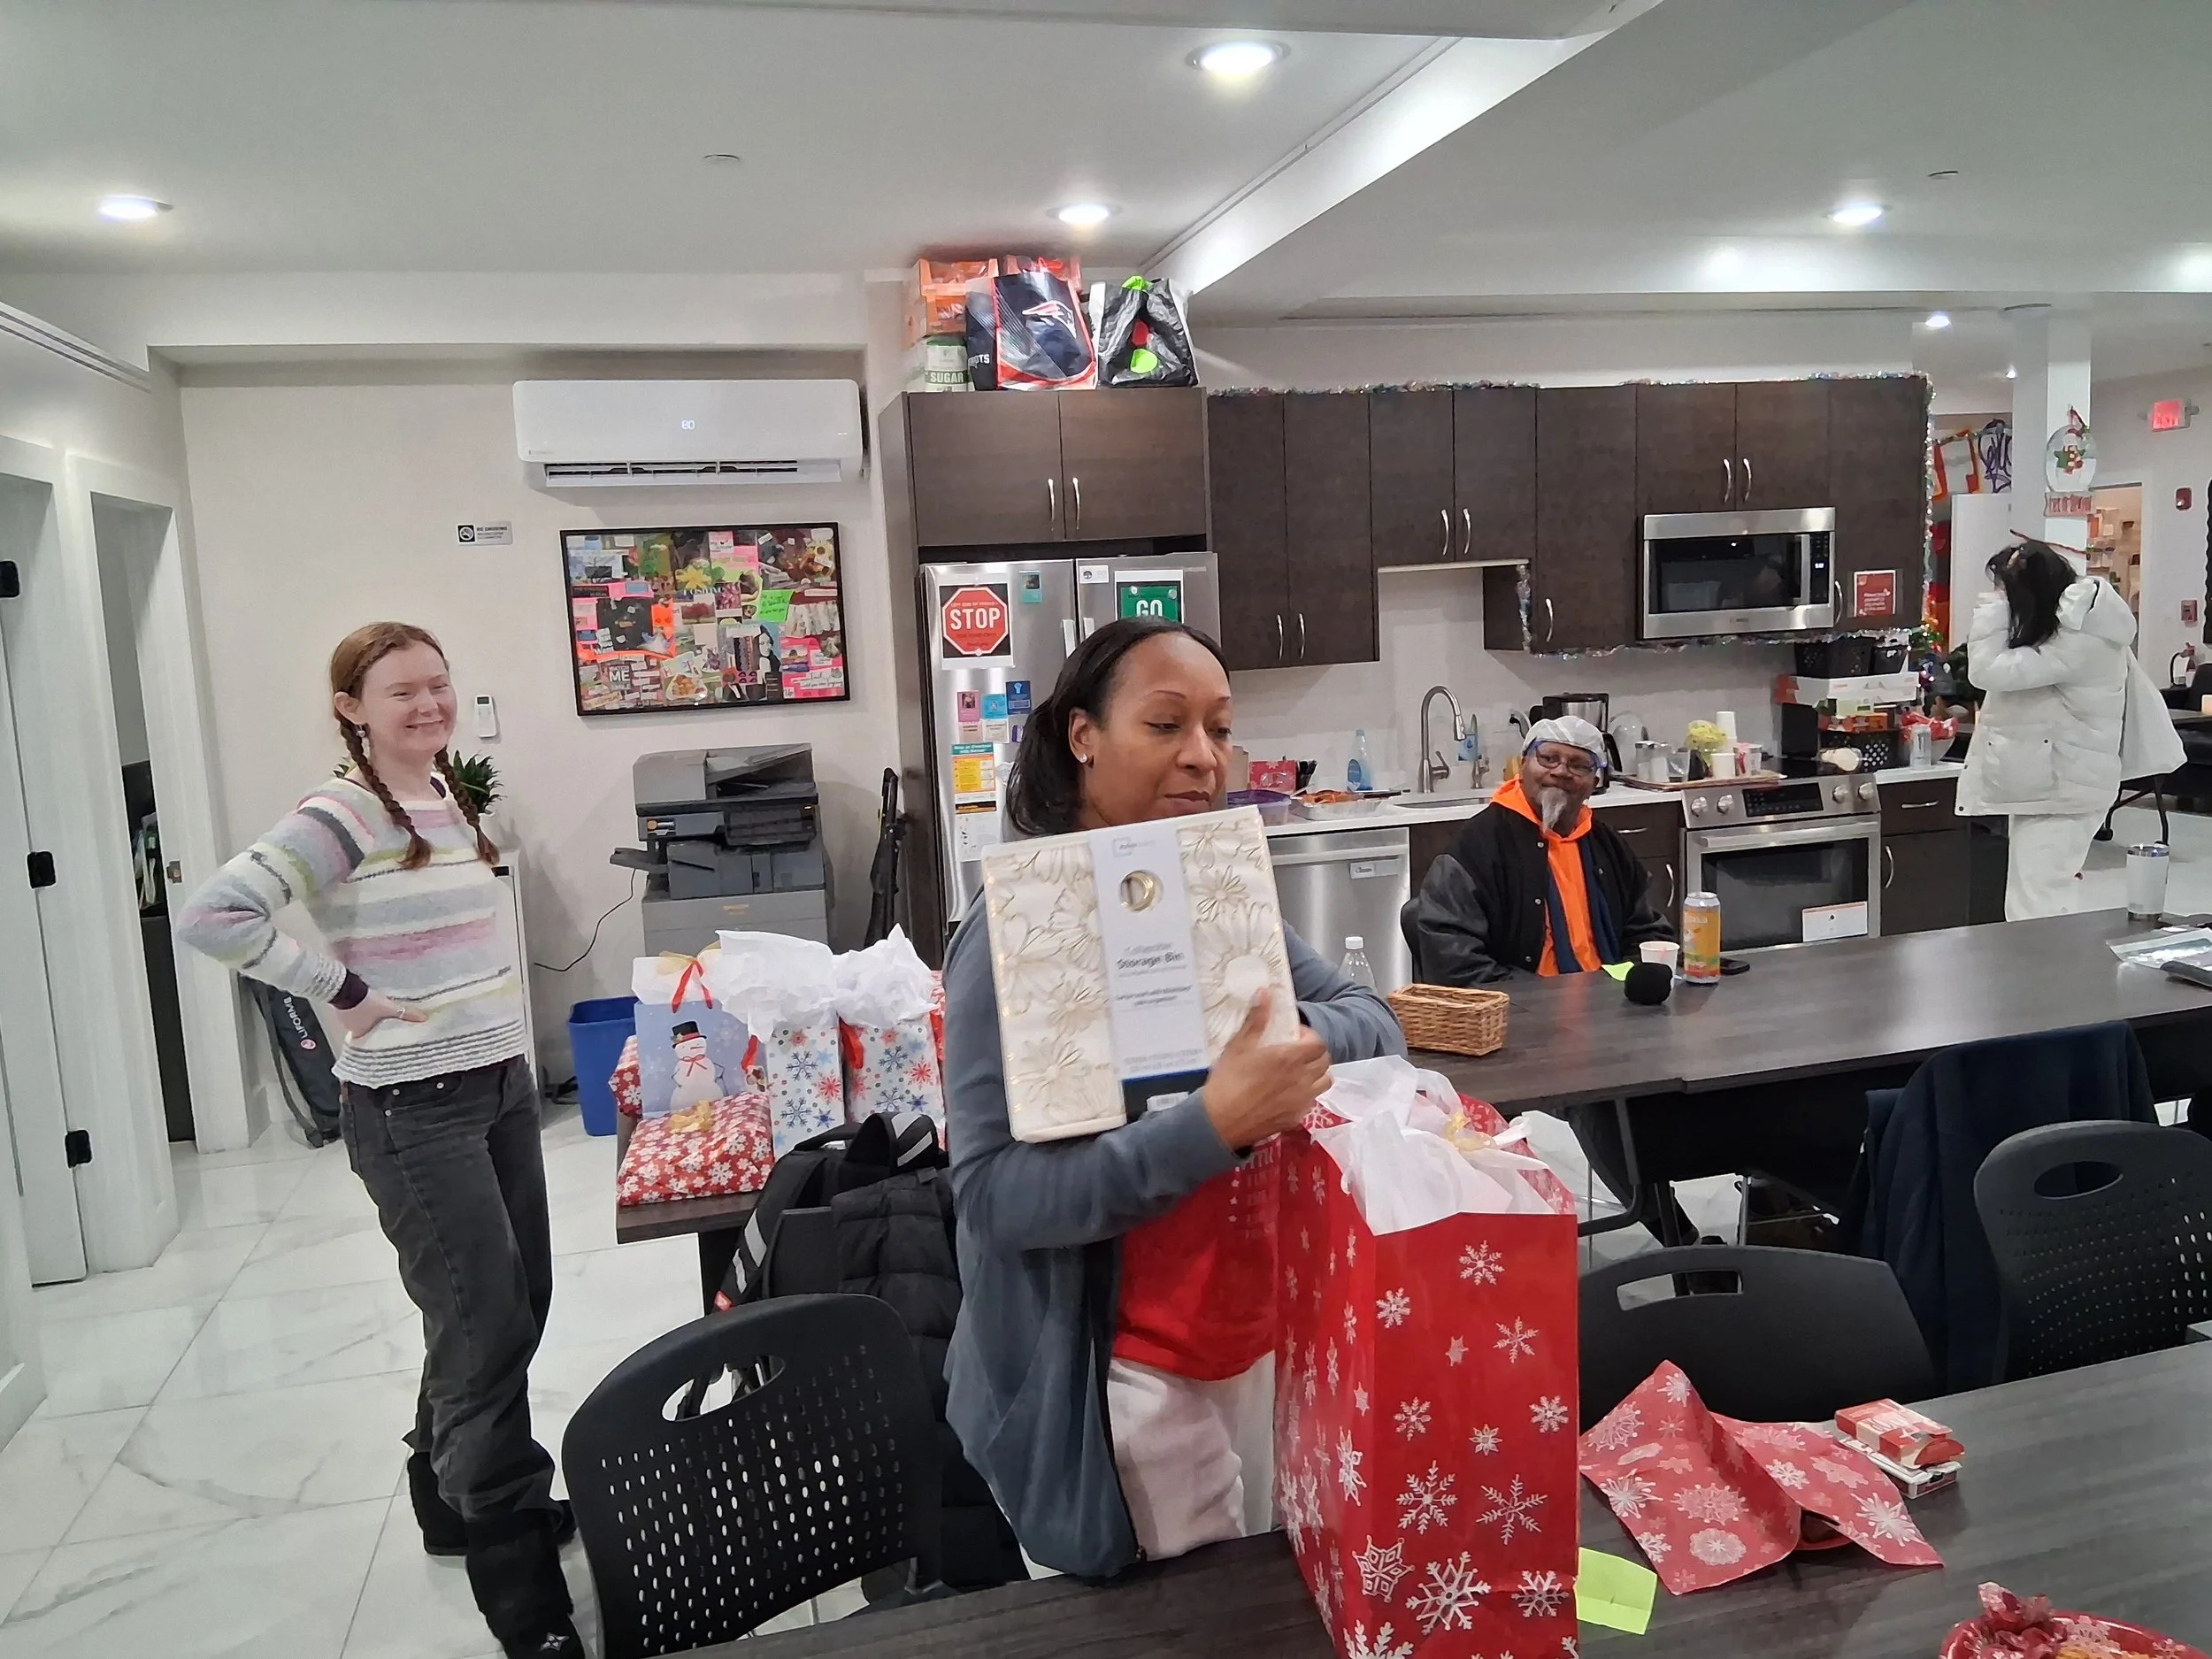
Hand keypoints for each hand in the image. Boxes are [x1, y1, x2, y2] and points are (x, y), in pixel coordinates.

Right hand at [334, 991, 425, 1039]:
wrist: (346, 987)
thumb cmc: (365, 1002)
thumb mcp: (388, 1008)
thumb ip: (405, 1013)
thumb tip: (423, 1018)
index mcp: (358, 1032)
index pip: (367, 1041)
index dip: (374, 1039)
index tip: (382, 1038)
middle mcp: (349, 1027)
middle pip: (363, 1029)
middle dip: (372, 1027)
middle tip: (382, 1025)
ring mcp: (343, 1016)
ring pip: (357, 1019)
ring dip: (365, 1016)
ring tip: (376, 1013)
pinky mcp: (340, 1005)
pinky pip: (352, 1009)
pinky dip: (359, 1008)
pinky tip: (366, 1003)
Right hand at [1203, 989, 1331, 1151]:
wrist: (1220, 1122)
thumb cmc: (1228, 1080)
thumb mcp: (1239, 1046)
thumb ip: (1256, 1019)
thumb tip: (1265, 992)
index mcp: (1289, 1058)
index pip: (1319, 1043)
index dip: (1309, 1037)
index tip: (1294, 1036)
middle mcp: (1302, 1079)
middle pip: (1324, 1061)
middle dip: (1314, 1053)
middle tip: (1296, 1052)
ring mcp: (1301, 1101)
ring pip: (1324, 1082)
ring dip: (1316, 1074)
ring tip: (1297, 1072)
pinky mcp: (1296, 1118)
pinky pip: (1311, 1101)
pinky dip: (1306, 1094)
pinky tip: (1287, 1093)